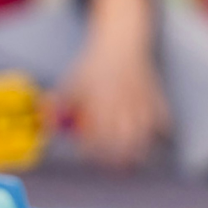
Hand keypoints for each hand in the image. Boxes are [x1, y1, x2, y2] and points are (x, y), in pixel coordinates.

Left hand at [55, 0, 170, 169]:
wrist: (122, 41)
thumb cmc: (94, 66)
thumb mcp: (72, 81)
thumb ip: (58, 104)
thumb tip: (45, 123)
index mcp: (100, 98)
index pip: (98, 134)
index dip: (92, 149)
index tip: (87, 154)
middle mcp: (123, 101)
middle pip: (124, 141)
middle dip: (116, 158)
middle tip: (110, 166)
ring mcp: (143, 101)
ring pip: (145, 136)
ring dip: (137, 152)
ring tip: (128, 161)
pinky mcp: (158, 99)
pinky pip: (163, 124)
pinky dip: (158, 135)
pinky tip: (149, 140)